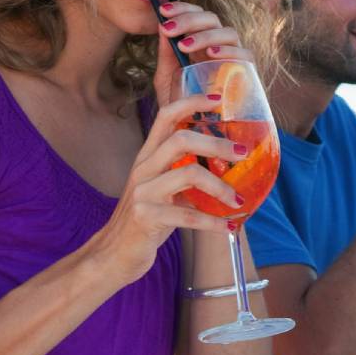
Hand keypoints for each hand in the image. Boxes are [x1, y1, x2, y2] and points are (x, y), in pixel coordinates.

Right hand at [94, 93, 247, 282]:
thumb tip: (230, 161)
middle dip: (216, 144)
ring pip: (188, 174)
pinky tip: (228, 227)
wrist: (113, 254)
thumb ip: (184, 170)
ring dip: (221, 188)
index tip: (218, 100)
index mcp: (148, 156)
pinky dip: (213, 222)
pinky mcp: (145, 217)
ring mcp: (142, 192)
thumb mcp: (161, 187)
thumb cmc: (146, 218)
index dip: (191, 102)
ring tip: (238, 201)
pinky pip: (187, 216)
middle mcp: (143, 168)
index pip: (165, 116)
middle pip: (181, 139)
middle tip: (242, 154)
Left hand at [152, 0, 253, 106]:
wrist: (197, 136)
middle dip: (189, 19)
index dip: (183, 8)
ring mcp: (234, 59)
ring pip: (228, 32)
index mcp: (200, 44)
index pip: (197, 15)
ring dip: (205, 35)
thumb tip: (162, 27)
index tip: (163, 10)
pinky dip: (228, 50)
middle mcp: (219, 47)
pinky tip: (210, 54)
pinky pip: (245, 54)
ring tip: (184, 46)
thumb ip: (166, 55)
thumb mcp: (167, 79)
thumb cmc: (183, 107)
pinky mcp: (248, 74)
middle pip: (212, 19)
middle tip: (168, 28)